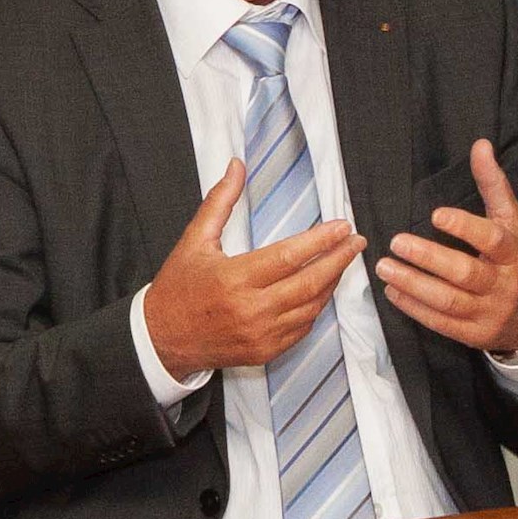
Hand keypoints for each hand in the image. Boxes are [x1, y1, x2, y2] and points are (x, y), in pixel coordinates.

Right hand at [143, 156, 363, 377]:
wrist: (162, 339)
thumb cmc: (178, 288)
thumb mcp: (194, 240)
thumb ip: (220, 202)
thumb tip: (236, 166)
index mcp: (234, 278)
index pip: (289, 257)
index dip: (320, 241)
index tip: (342, 227)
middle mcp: (251, 309)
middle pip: (310, 283)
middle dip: (339, 260)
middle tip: (356, 242)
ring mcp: (261, 334)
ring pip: (311, 307)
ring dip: (331, 283)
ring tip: (342, 262)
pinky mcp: (265, 352)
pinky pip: (302, 328)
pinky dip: (315, 307)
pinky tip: (321, 290)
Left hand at [377, 140, 517, 356]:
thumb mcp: (514, 222)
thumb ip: (494, 185)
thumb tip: (480, 145)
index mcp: (514, 253)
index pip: (492, 240)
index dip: (465, 228)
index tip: (435, 214)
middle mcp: (503, 284)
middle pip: (465, 273)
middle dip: (429, 258)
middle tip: (397, 242)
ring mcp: (489, 312)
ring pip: (449, 301)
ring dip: (413, 285)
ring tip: (385, 267)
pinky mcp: (474, 334)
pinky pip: (441, 322)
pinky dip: (414, 308)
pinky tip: (394, 291)